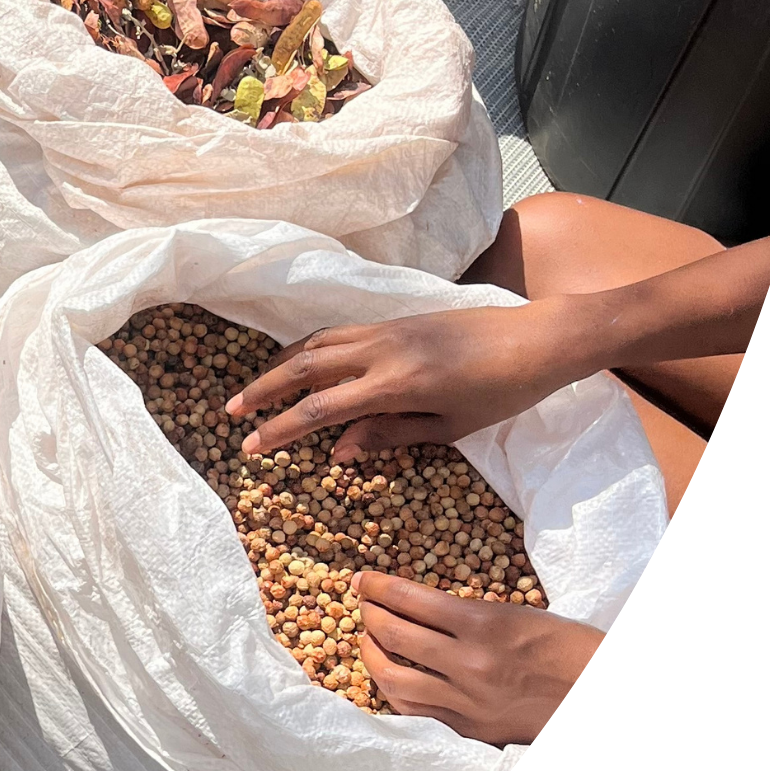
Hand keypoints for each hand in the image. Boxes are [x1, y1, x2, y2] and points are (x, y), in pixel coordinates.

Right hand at [225, 300, 594, 463]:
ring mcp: (385, 330)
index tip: (249, 446)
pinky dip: (307, 346)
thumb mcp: (449, 426)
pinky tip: (298, 360)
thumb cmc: (502, 392)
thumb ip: (389, 435)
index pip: (319, 409)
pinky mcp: (394, 321)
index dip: (279, 428)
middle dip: (263, 390)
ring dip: (279, 364)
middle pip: (303, 367)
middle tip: (231, 411)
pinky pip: (336, 332)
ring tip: (255, 385)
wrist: (538, 339)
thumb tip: (336, 449)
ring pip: (315, 343)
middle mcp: (380, 351)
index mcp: (394, 384)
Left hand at [351, 571, 600, 743]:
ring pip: (394, 679)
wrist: (608, 696)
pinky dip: (394, 694)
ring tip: (369, 643)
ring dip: (373, 656)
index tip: (362, 580)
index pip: (409, 599)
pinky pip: (415, 712)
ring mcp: (467, 701)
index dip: (378, 587)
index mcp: (483, 624)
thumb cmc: (567, 648)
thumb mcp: (517, 615)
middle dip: (370, 615)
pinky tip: (389, 681)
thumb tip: (418, 609)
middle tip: (364, 607)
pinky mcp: (471, 730)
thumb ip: (467, 616)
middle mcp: (469, 662)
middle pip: (394, 635)